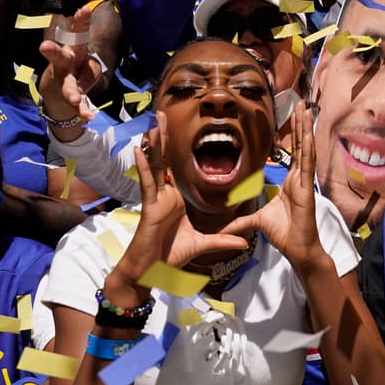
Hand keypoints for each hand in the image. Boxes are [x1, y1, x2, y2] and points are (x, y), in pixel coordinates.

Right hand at [38, 5, 96, 124]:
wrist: (57, 94)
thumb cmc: (76, 68)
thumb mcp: (85, 61)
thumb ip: (90, 63)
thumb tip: (92, 58)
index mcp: (76, 50)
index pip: (79, 34)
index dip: (82, 22)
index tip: (84, 9)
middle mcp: (68, 62)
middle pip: (63, 54)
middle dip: (54, 51)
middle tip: (45, 47)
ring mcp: (65, 80)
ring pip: (68, 84)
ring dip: (71, 91)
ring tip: (74, 100)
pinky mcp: (66, 96)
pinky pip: (77, 105)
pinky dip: (83, 111)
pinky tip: (88, 117)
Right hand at [113, 112, 250, 290]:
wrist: (151, 271)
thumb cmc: (170, 256)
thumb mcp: (202, 245)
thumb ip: (222, 240)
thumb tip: (244, 242)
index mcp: (176, 199)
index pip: (178, 169)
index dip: (179, 150)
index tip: (183, 131)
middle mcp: (165, 194)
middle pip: (166, 160)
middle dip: (166, 137)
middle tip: (163, 113)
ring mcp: (156, 198)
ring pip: (156, 165)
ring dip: (155, 144)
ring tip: (155, 123)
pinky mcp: (149, 206)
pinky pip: (147, 183)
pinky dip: (144, 166)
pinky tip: (141, 150)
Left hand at [222, 103, 321, 269]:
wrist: (297, 249)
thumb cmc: (284, 234)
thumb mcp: (258, 221)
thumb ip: (243, 220)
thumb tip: (225, 227)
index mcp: (290, 182)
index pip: (293, 152)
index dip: (293, 133)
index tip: (293, 115)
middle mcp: (299, 178)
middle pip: (300, 145)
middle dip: (300, 124)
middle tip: (301, 103)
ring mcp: (304, 182)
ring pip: (305, 150)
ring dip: (305, 129)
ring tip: (305, 110)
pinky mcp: (306, 190)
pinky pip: (307, 165)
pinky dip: (308, 148)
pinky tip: (309, 133)